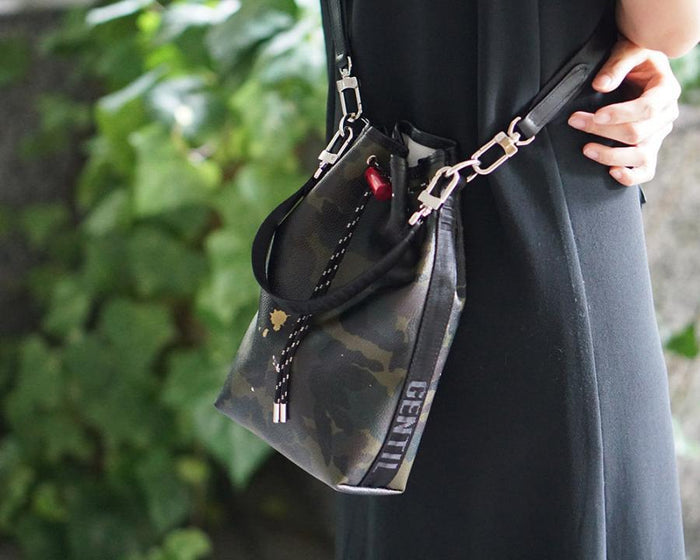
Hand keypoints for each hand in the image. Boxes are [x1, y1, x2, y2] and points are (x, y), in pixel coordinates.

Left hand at [567, 35, 680, 185]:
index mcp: (665, 91)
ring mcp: (658, 134)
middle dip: (603, 130)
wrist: (641, 66)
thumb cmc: (636, 57)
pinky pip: (646, 170)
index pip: (647, 109)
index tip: (596, 115)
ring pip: (640, 155)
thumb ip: (616, 66)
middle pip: (637, 133)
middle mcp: (666, 115)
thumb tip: (600, 85)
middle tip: (576, 122)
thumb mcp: (629, 49)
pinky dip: (631, 176)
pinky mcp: (649, 147)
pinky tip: (612, 173)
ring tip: (587, 149)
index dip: (621, 114)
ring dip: (611, 155)